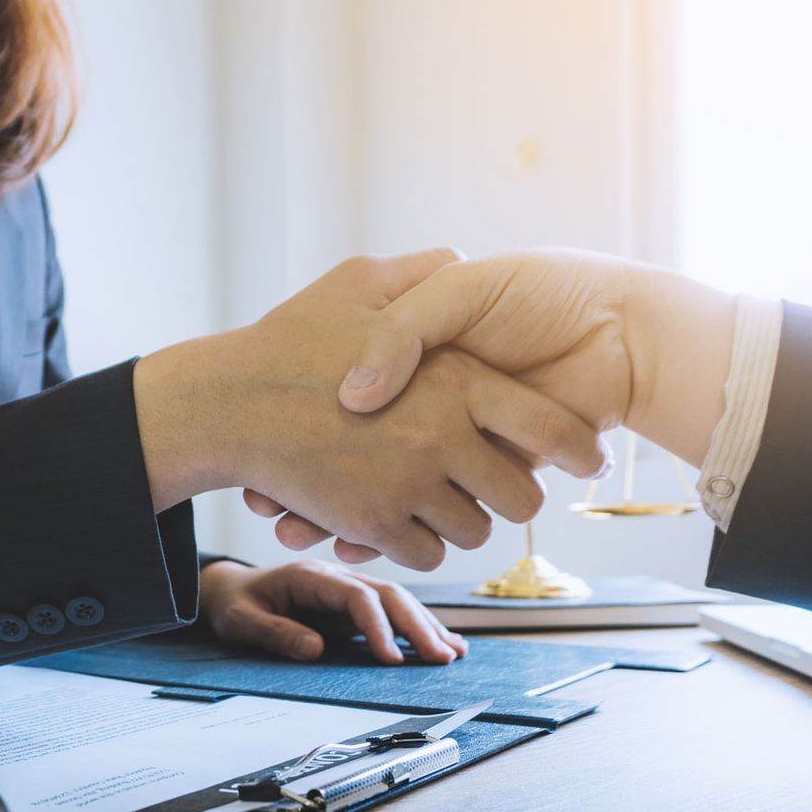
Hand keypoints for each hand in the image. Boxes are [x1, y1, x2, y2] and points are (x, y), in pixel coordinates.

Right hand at [133, 252, 609, 570]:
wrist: (228, 403)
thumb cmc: (289, 342)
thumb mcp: (358, 281)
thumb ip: (421, 273)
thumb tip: (461, 257)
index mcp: (454, 378)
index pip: (549, 427)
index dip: (575, 448)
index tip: (584, 459)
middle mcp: (442, 437)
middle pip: (520, 495)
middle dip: (513, 496)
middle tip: (499, 488)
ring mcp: (409, 487)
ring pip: (474, 530)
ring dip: (462, 521)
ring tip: (442, 502)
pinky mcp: (374, 526)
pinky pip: (427, 554)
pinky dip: (420, 545)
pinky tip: (402, 522)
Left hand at [198, 559, 463, 664]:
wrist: (231, 590)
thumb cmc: (235, 605)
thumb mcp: (241, 621)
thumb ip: (274, 633)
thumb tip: (315, 649)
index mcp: (311, 577)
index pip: (356, 596)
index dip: (378, 627)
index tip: (391, 660)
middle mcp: (337, 578)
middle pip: (388, 595)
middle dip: (418, 626)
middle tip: (441, 659)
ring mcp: (349, 588)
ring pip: (399, 602)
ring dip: (427, 626)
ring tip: (454, 654)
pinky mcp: (354, 604)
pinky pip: (393, 612)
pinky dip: (420, 627)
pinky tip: (445, 642)